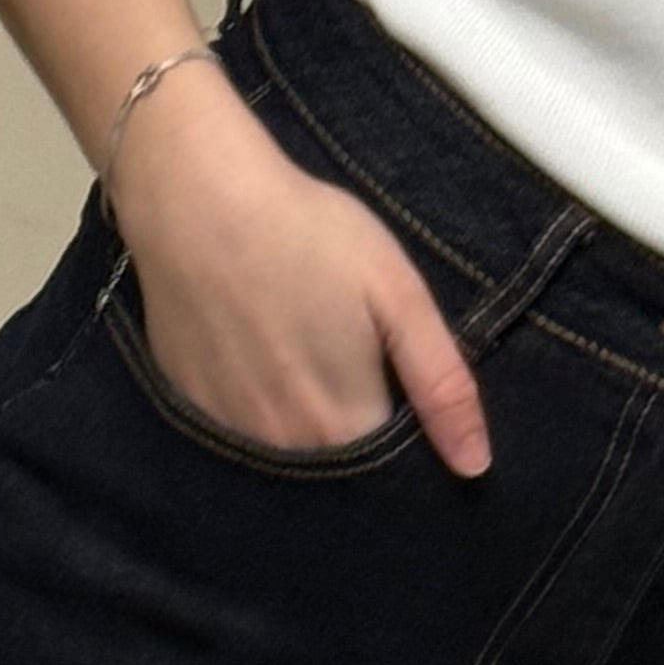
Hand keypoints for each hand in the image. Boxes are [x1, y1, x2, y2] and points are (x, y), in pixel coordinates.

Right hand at [105, 66, 491, 473]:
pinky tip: (259, 355)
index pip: (393, 465)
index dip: (407, 432)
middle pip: (339, 462)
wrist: (196, 198)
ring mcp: (229, 429)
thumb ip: (441, 386)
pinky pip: (238, 429)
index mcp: (345, 424)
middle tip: (352, 357)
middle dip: (357, 433)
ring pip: (288, 449)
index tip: (401, 388)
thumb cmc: (308, 235)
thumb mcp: (397, 296)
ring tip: (306, 355)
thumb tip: (474, 466)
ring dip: (305, 422)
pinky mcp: (189, 403)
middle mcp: (285, 446)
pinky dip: (256, 407)